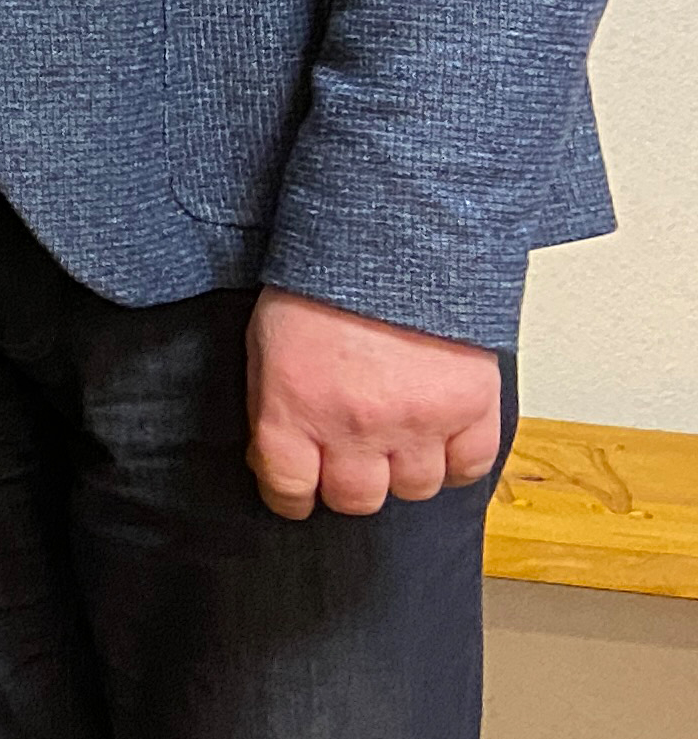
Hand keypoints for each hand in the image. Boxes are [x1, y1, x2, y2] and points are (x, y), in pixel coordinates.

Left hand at [246, 288, 504, 520]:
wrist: (390, 238)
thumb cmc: (320, 284)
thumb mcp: (266, 345)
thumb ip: (272, 406)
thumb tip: (276, 458)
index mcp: (293, 411)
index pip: (290, 489)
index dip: (293, 496)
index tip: (299, 492)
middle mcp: (354, 428)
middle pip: (357, 500)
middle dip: (350, 485)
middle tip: (353, 462)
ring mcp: (417, 422)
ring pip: (415, 489)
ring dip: (405, 471)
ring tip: (400, 440)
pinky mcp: (470, 409)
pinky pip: (471, 466)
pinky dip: (458, 462)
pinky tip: (443, 441)